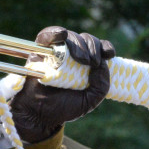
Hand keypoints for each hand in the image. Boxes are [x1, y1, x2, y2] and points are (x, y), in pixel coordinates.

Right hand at [10, 26, 113, 141]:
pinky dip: (55, 32)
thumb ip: (101, 85)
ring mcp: (55, 52)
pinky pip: (46, 36)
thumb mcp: (89, 100)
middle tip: (92, 62)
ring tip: (81, 59)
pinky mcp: (38, 51)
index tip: (109, 54)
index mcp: (85, 65)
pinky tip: (62, 34)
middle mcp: (71, 56)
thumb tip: (104, 64)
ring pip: (70, 36)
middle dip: (93, 47)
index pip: (98, 48)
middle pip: (85, 39)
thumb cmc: (63, 108)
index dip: (105, 47)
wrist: (39, 115)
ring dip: (78, 44)